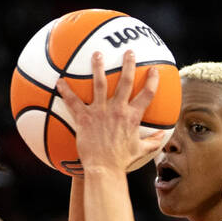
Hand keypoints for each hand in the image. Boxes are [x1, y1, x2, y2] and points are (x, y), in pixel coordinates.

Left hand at [56, 51, 166, 172]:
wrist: (104, 169)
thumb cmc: (121, 161)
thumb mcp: (140, 150)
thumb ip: (153, 141)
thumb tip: (162, 136)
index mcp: (132, 117)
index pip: (147, 94)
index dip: (153, 81)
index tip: (154, 70)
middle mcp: (118, 110)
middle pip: (126, 81)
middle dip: (128, 64)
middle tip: (128, 51)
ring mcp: (100, 112)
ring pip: (100, 83)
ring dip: (98, 67)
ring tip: (96, 54)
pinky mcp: (85, 118)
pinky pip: (73, 101)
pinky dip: (66, 91)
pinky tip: (59, 81)